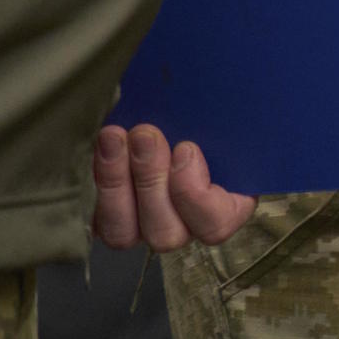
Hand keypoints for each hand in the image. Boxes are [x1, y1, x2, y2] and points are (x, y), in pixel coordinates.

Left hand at [91, 125, 254, 251]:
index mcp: (230, 207)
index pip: (215, 224)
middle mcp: (187, 228)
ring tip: (115, 137)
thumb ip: (230, 124)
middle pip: (166, 233)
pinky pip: (100, 220)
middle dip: (151, 180)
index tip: (186, 149)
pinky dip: (99, 183)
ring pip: (125, 234)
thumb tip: (239, 104)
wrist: (184, 115)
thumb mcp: (230, 122)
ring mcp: (147, 228)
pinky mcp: (115, 222)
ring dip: (116, 183)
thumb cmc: (217, 120)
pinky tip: (105, 146)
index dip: (196, 195)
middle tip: (145, 134)